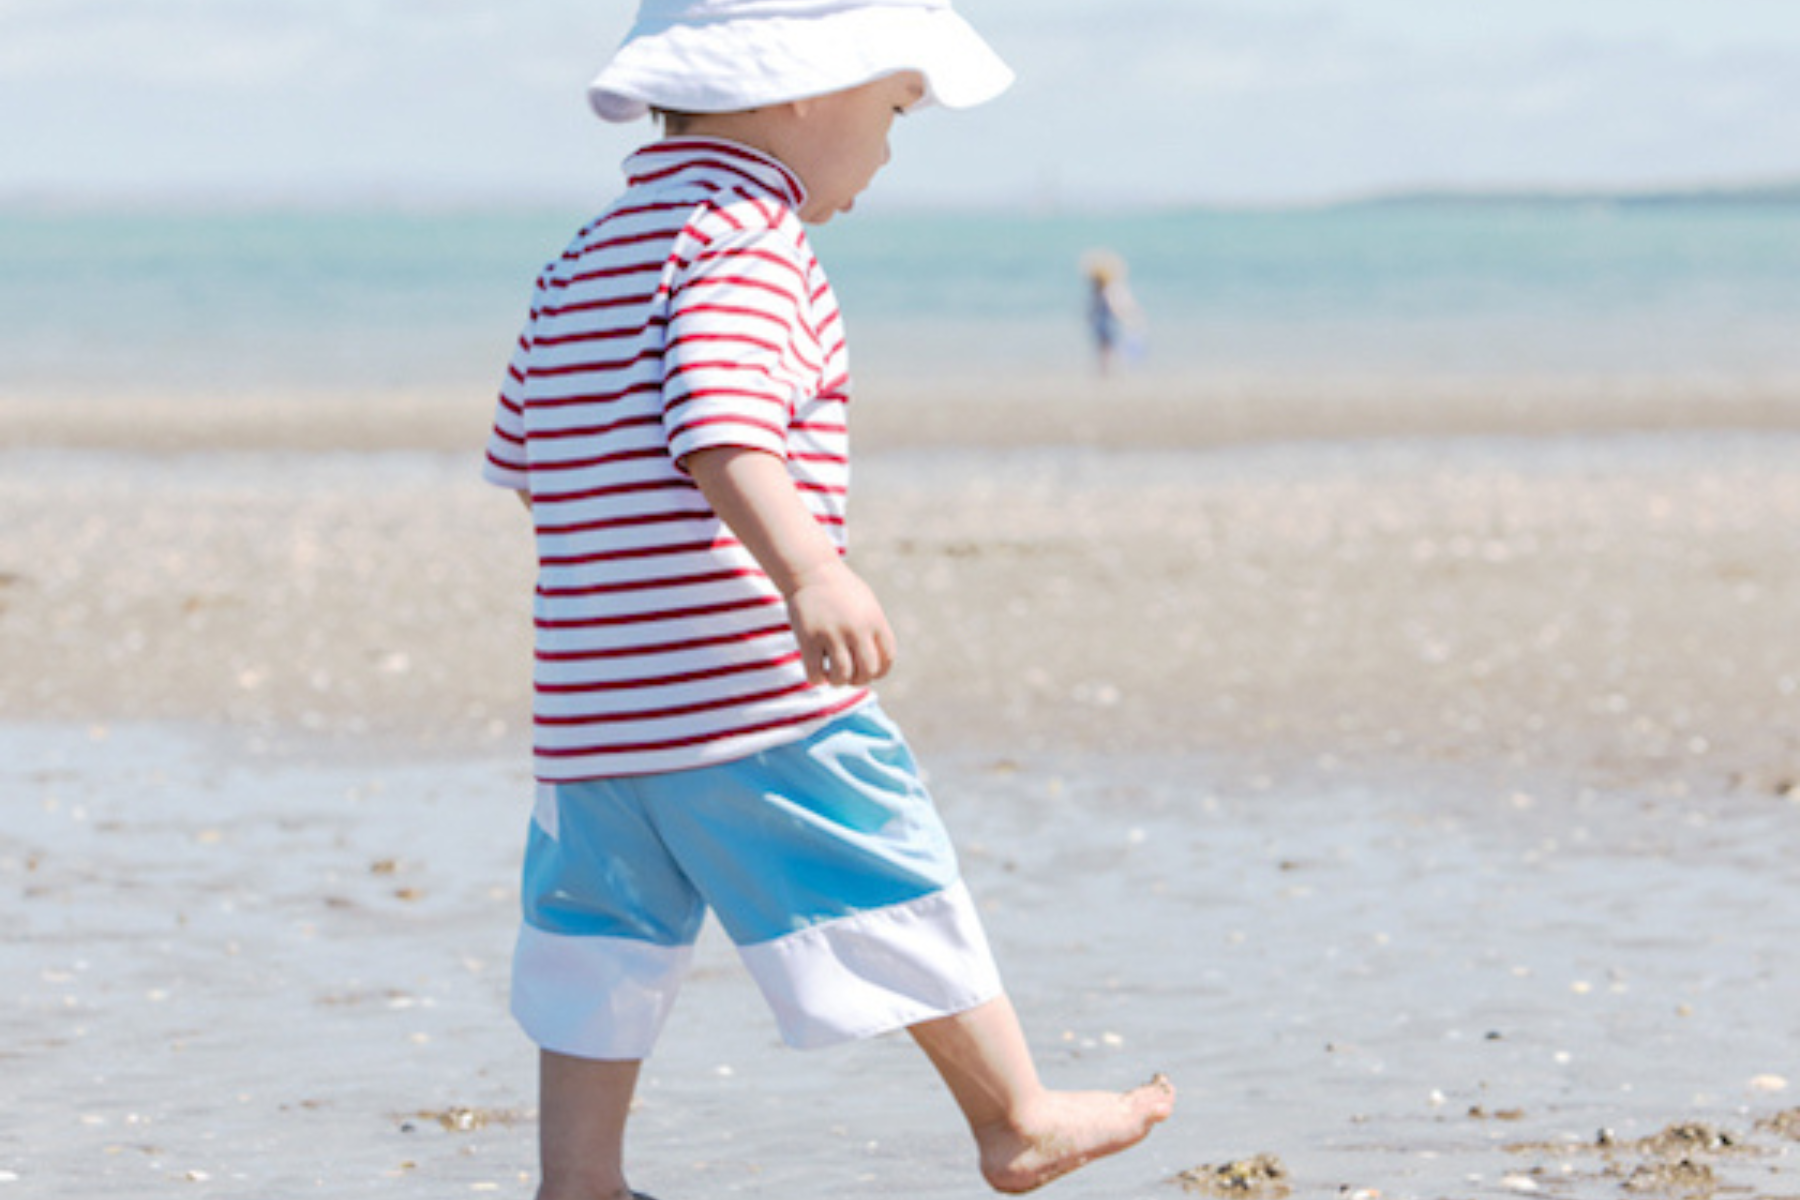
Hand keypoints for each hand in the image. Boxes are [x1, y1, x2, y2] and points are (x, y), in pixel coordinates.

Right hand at [784, 558, 896, 686]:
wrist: (811, 570)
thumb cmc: (840, 590)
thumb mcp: (866, 604)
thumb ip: (874, 631)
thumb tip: (878, 665)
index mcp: (874, 621)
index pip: (887, 659)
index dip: (878, 671)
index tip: (866, 670)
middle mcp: (856, 628)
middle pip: (868, 671)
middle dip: (859, 680)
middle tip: (848, 675)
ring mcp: (832, 633)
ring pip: (842, 676)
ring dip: (837, 681)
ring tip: (831, 674)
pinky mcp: (808, 638)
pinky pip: (815, 672)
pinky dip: (817, 679)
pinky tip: (816, 672)